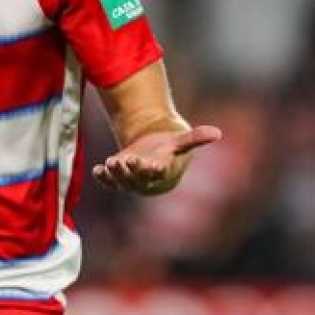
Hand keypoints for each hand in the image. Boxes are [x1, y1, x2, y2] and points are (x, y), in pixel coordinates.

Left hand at [93, 125, 221, 194]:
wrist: (152, 159)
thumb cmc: (168, 149)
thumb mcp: (180, 141)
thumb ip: (195, 138)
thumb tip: (218, 132)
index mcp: (163, 172)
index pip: (160, 173)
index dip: (156, 169)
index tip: (152, 164)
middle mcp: (146, 181)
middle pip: (139, 178)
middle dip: (133, 170)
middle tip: (127, 160)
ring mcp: (131, 181)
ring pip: (123, 181)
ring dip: (116, 174)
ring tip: (110, 162)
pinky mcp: (117, 179)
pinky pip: (109, 182)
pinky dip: (103, 178)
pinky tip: (97, 170)